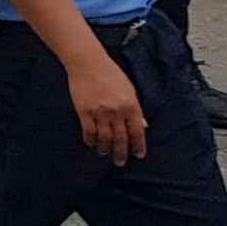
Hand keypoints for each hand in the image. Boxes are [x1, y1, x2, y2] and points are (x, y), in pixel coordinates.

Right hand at [65, 49, 147, 163]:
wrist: (88, 63)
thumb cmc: (110, 73)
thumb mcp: (129, 90)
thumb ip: (135, 108)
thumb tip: (142, 124)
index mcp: (130, 105)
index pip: (137, 131)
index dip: (138, 145)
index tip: (139, 155)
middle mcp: (116, 111)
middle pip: (120, 138)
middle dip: (121, 152)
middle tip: (120, 162)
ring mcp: (100, 112)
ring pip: (104, 137)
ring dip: (105, 148)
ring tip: (105, 153)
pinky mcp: (84, 111)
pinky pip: (89, 131)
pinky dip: (90, 139)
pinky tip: (92, 143)